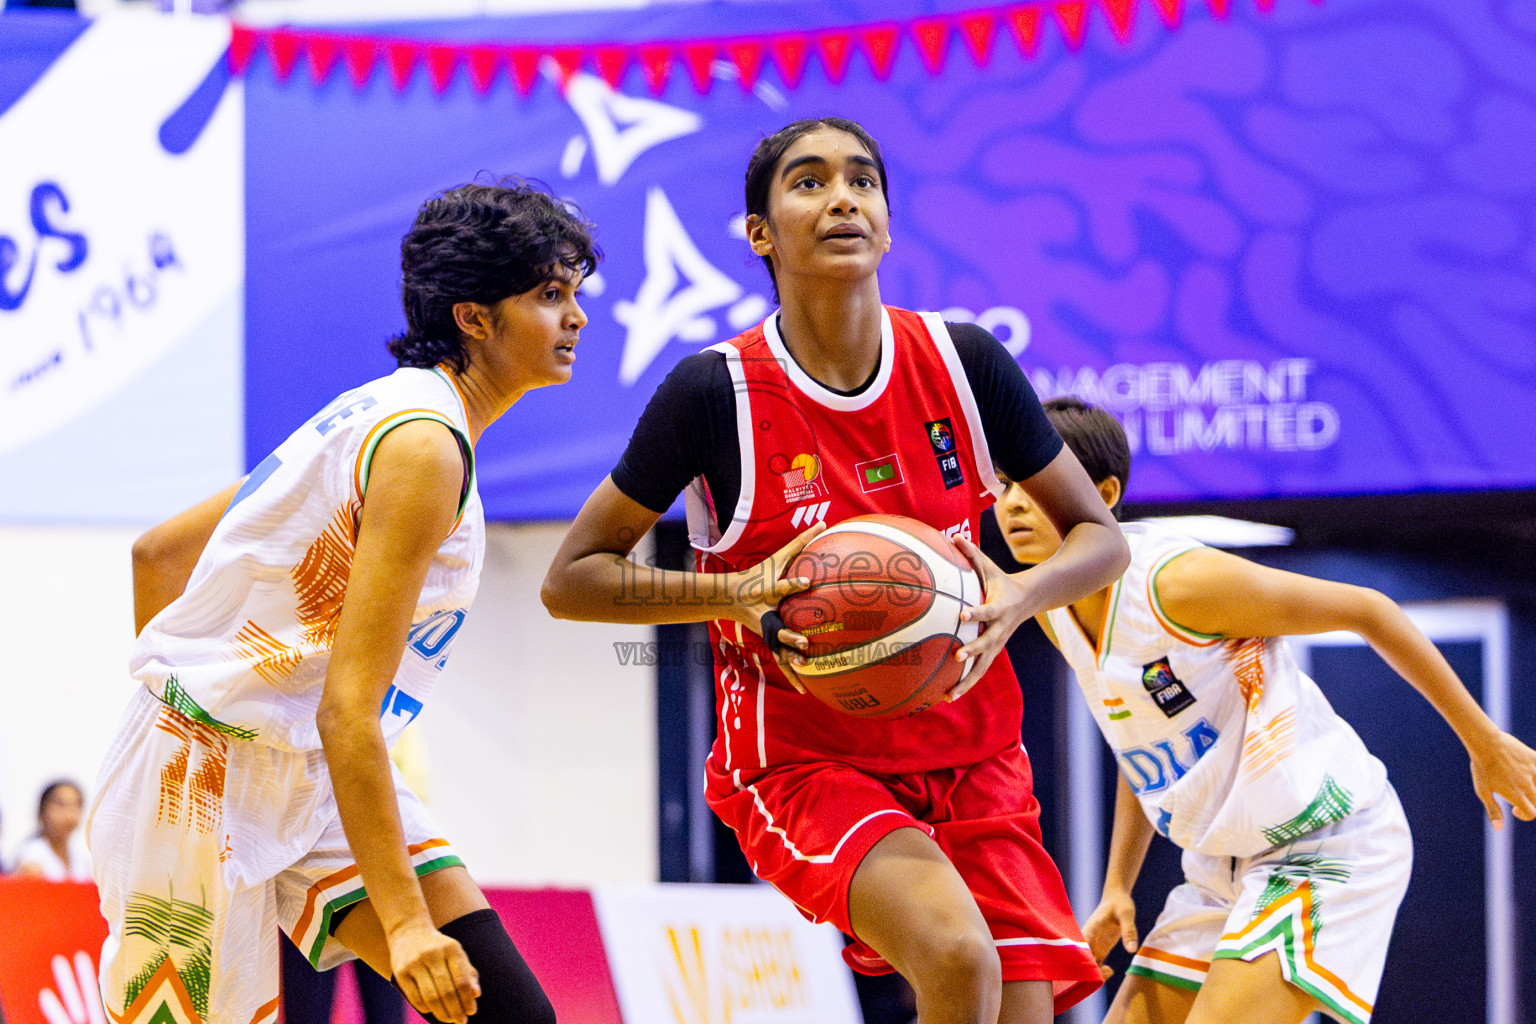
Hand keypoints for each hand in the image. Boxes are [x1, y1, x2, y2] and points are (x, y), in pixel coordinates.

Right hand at [389, 921, 480, 1023]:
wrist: (408, 930)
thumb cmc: (438, 946)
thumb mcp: (456, 953)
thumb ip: (468, 972)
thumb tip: (476, 994)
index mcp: (451, 949)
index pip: (462, 980)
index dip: (467, 1000)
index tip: (471, 1012)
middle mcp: (433, 954)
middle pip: (447, 991)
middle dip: (456, 1010)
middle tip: (461, 1021)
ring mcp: (415, 963)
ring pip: (431, 997)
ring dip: (442, 1013)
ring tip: (449, 1019)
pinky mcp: (401, 972)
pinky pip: (415, 997)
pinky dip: (426, 1008)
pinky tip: (432, 1011)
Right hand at [732, 523, 824, 691]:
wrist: (731, 597)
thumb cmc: (760, 575)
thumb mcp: (778, 557)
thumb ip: (800, 542)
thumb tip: (822, 522)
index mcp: (770, 592)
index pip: (783, 586)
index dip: (794, 583)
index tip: (808, 581)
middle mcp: (768, 614)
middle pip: (779, 627)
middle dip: (791, 636)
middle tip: (806, 643)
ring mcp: (768, 631)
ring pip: (780, 650)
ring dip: (792, 660)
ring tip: (806, 672)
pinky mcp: (770, 642)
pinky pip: (784, 660)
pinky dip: (794, 675)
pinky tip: (805, 691)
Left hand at [948, 536, 1032, 700]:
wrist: (1029, 599)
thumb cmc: (1001, 581)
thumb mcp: (989, 566)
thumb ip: (971, 553)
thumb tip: (954, 534)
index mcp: (999, 607)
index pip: (987, 611)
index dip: (975, 613)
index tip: (961, 616)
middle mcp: (999, 629)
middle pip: (987, 644)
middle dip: (972, 652)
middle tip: (956, 657)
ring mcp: (998, 644)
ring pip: (983, 666)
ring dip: (967, 681)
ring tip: (949, 695)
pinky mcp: (994, 653)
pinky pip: (979, 671)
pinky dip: (966, 684)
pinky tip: (948, 695)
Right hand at [1082, 890, 1138, 980]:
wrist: (1117, 898)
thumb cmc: (1120, 903)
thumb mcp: (1126, 914)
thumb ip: (1128, 931)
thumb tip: (1131, 951)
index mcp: (1089, 930)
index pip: (1081, 951)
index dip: (1084, 962)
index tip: (1096, 968)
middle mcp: (1088, 939)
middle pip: (1082, 961)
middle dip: (1089, 972)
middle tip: (1107, 972)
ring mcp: (1093, 945)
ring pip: (1088, 965)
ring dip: (1095, 973)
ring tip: (1110, 971)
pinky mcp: (1100, 948)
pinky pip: (1096, 964)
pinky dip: (1100, 971)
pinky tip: (1111, 971)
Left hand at [1468, 730, 1535, 828]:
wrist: (1485, 743)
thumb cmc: (1482, 768)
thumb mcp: (1483, 792)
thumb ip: (1493, 810)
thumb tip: (1499, 828)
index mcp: (1516, 795)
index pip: (1533, 813)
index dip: (1525, 815)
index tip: (1515, 809)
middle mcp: (1528, 785)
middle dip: (1533, 803)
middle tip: (1520, 797)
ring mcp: (1533, 771)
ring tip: (1525, 785)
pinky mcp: (1535, 759)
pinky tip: (1529, 771)